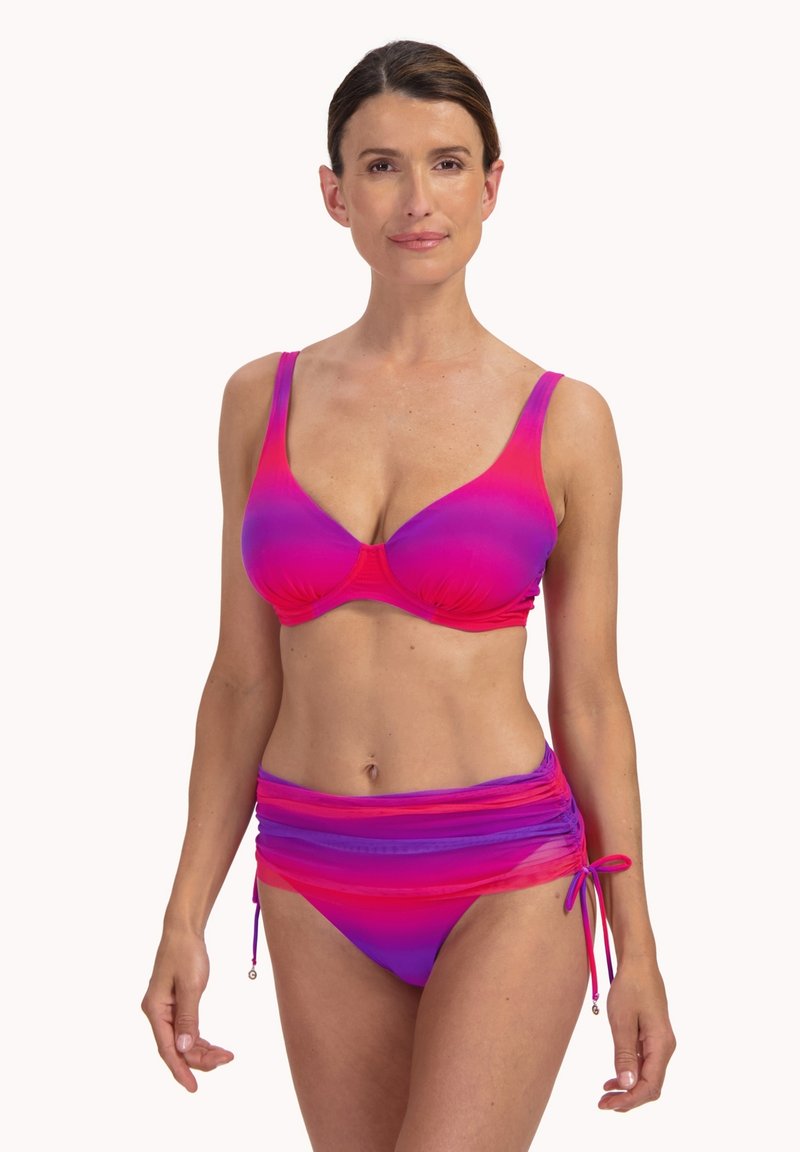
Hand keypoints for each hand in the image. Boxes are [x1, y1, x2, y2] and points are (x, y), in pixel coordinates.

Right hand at [141, 927, 233, 1091]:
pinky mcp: (176, 1004)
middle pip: (176, 1047)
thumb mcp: (190, 985)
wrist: (185, 930)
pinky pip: (186, 1030)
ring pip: (182, 1041)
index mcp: (155, 1010)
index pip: (167, 1049)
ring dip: (201, 1051)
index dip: (180, 1070)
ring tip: (225, 1055)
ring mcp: (166, 1009)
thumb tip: (184, 1049)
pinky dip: (199, 1040)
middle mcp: (157, 1013)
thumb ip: (188, 1018)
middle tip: (225, 1060)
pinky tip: (214, 1046)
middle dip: (199, 1059)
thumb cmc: (186, 953)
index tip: (193, 1088)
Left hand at [599, 957, 675, 1111]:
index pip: (649, 1085)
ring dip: (628, 1088)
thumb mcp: (622, 1020)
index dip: (629, 1100)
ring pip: (648, 1076)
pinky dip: (630, 1075)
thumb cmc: (630, 987)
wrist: (638, 963)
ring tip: (606, 1094)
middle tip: (603, 1103)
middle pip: (651, 1085)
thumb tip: (627, 1086)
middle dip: (629, 1098)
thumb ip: (624, 1054)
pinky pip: (644, 1064)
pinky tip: (614, 1078)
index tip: (607, 1104)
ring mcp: (660, 1042)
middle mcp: (664, 1047)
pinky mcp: (652, 1037)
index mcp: (661, 1044)